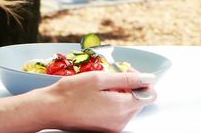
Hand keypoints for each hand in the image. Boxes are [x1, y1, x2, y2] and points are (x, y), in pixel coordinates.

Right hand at [39, 70, 156, 131]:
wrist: (50, 109)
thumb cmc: (71, 93)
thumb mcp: (100, 78)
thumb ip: (128, 79)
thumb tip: (148, 78)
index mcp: (122, 108)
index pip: (150, 95)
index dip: (142, 80)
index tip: (128, 72)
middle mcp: (120, 121)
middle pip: (139, 100)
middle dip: (131, 85)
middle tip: (112, 74)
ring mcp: (113, 127)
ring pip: (129, 106)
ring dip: (121, 93)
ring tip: (103, 85)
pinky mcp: (105, 129)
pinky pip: (118, 113)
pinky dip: (113, 102)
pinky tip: (98, 95)